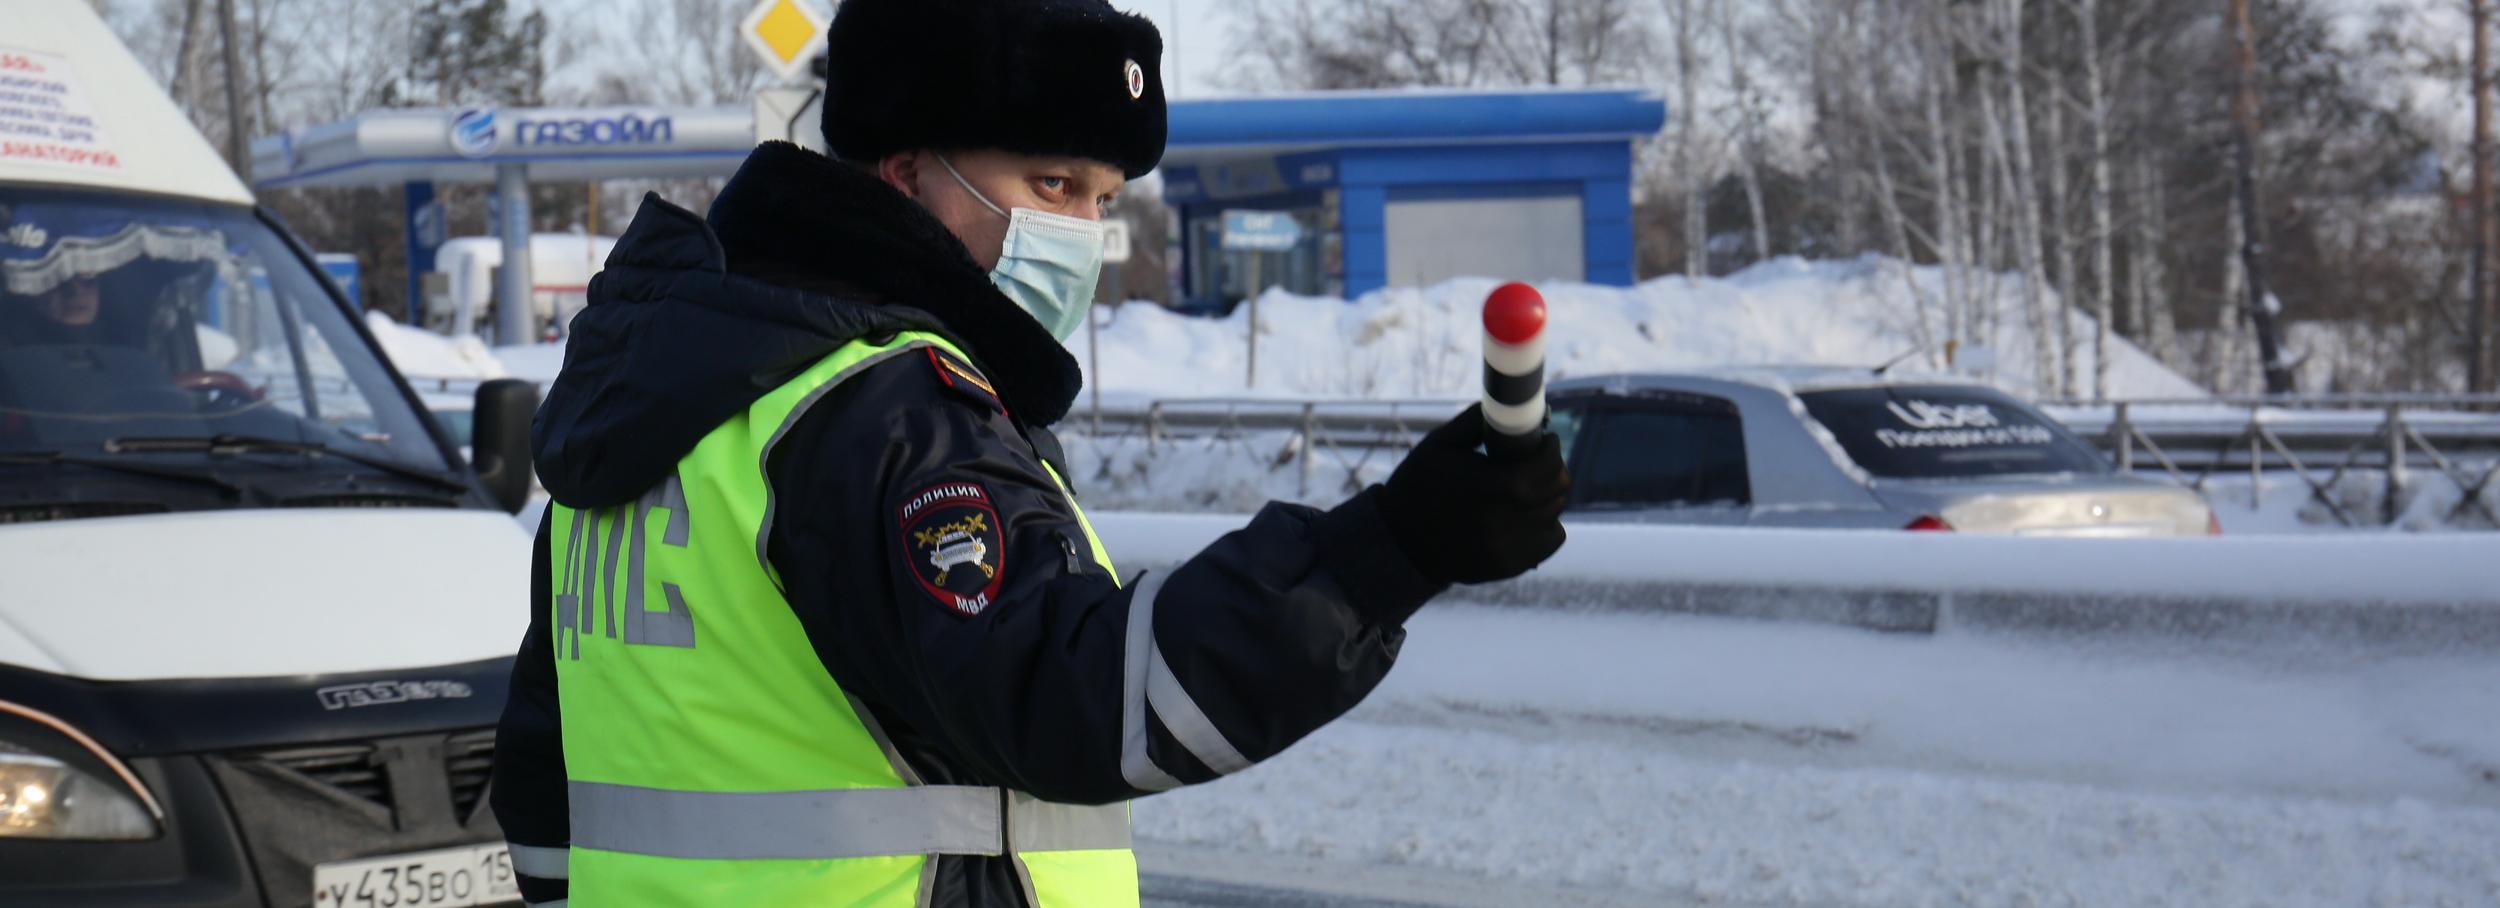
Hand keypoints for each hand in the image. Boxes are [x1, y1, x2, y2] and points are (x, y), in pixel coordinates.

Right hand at [1377, 405, 1569, 584]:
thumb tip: (1513, 404)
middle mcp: (1502, 523)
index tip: (1547, 439)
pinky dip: (1545, 523)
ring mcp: (1508, 549)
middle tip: (1540, 460)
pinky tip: (1523, 514)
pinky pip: (1551, 539)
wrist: (1402, 541)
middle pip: (1557, 491)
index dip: (1552, 450)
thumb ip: (1477, 421)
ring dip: (1547, 496)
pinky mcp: (1511, 566)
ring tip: (1526, 486)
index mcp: (1488, 488)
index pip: (1545, 467)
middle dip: (1554, 469)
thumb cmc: (1420, 485)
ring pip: (1555, 514)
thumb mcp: (1439, 444)